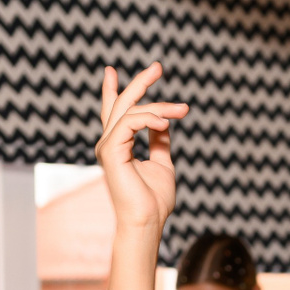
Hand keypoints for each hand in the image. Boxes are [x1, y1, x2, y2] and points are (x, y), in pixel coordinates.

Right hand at [95, 63, 187, 231]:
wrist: (147, 222)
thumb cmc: (154, 200)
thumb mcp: (163, 163)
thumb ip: (160, 141)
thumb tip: (164, 121)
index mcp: (118, 146)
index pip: (114, 113)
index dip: (114, 90)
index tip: (113, 70)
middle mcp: (109, 144)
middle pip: (121, 104)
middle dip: (139, 83)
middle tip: (159, 67)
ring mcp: (107, 147)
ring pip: (132, 111)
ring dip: (160, 107)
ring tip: (183, 109)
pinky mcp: (110, 151)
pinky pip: (131, 122)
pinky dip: (151, 118)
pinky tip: (167, 121)